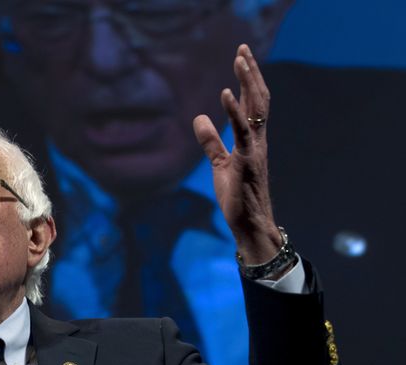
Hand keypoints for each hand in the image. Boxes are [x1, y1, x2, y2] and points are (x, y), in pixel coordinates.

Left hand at [193, 44, 280, 264]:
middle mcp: (258, 140)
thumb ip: (210, 142)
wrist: (249, 224)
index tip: (243, 57)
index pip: (253, 103)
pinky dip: (234, 111)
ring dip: (248, 82)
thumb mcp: (219, 165)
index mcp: (252, 140)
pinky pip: (242, 131)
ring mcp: (254, 149)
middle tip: (243, 48)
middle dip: (251, 73)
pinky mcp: (246, 162)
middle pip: (258, 99)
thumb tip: (199, 118)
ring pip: (256, 109)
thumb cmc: (238, 197)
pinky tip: (225, 93)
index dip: (248, 80)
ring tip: (240, 59)